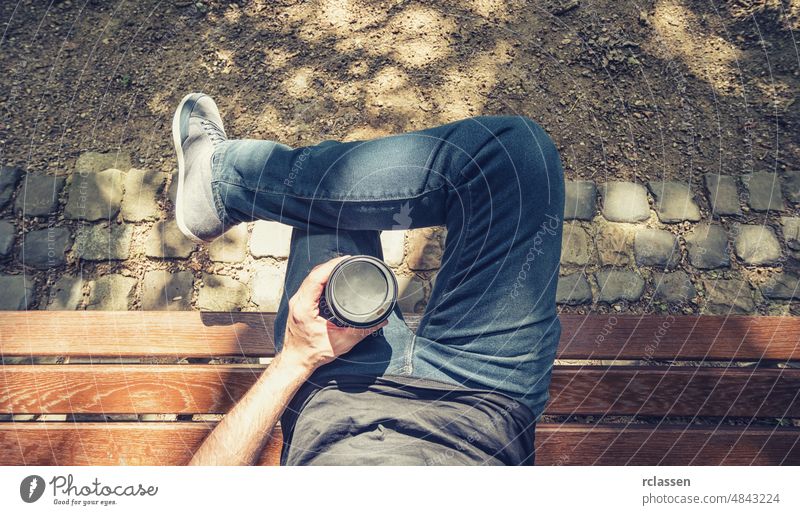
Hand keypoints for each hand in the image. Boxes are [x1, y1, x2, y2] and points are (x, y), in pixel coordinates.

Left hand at [281, 255, 388, 371]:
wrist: (296, 361)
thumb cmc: (313, 354)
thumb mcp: (342, 343)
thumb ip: (362, 331)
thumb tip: (381, 322)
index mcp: (305, 307)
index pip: (317, 278)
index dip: (331, 265)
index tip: (346, 260)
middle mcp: (298, 302)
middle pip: (314, 274)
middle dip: (331, 265)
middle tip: (348, 261)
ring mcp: (297, 302)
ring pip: (310, 278)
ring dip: (325, 270)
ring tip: (342, 267)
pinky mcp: (299, 304)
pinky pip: (309, 285)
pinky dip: (321, 278)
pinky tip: (331, 278)